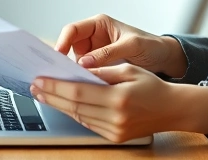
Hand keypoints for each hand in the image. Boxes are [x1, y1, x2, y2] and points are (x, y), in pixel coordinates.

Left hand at [31, 64, 207, 142]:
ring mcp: (115, 130)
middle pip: (74, 107)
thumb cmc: (152, 85)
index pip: (78, 93)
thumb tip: (76, 70)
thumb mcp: (128, 69)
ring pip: (79, 117)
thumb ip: (102, 71)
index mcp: (119, 98)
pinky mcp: (115, 138)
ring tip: (45, 94)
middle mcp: (115, 117)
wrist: (173, 109)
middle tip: (35, 87)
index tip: (39, 80)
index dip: (56, 87)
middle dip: (52, 96)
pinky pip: (89, 124)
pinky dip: (75, 113)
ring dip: (60, 106)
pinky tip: (65, 105)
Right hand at [54, 14, 186, 77]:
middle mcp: (93, 39)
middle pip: (69, 47)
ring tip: (67, 84)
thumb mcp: (132, 46)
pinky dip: (81, 80)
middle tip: (57, 73)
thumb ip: (109, 52)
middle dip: (63, 59)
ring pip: (74, 62)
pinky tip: (80, 89)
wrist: (164, 60)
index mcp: (99, 25)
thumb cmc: (151, 46)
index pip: (73, 30)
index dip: (63, 41)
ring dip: (71, 72)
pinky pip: (84, 73)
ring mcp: (94, 54)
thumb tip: (85, 62)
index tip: (58, 55)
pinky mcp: (98, 68)